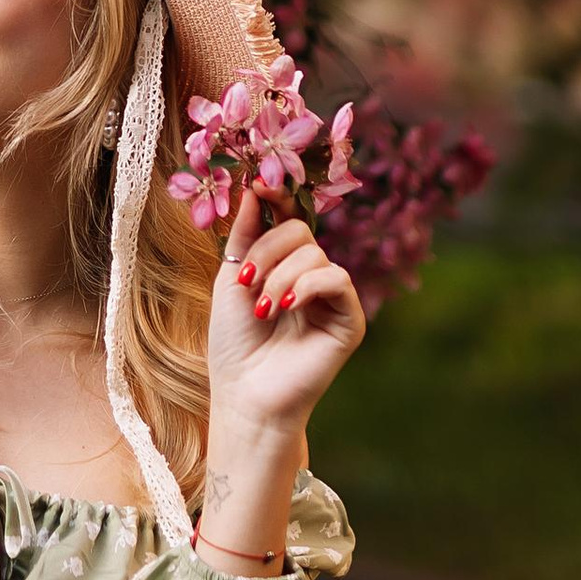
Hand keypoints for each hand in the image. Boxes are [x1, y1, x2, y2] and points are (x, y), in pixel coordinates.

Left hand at [205, 188, 365, 445]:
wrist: (245, 393)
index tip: (259, 186)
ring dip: (281, 276)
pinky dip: (309, 286)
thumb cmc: (234, 342)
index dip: (278, 198)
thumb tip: (255, 187)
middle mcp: (311, 277)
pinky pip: (337, 279)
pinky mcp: (349, 320)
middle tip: (247, 280)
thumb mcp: (231, 278)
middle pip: (300, 230)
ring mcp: (332, 298)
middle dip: (267, 249)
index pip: (289, 218)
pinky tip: (288, 307)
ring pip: (315, 254)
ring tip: (264, 308)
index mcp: (283, 264)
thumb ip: (245, 234)